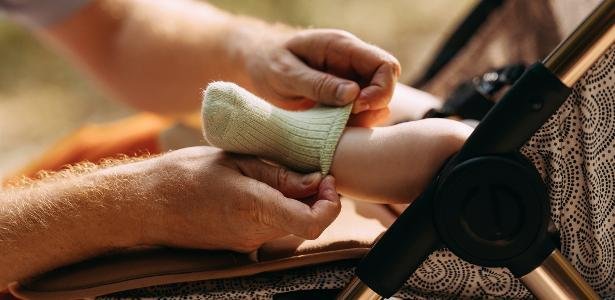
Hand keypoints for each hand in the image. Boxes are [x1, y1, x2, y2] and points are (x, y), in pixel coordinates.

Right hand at [145, 146, 340, 251]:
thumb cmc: (184, 175)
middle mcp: (254, 232)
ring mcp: (246, 242)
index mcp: (255, 207)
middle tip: (308, 170)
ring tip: (280, 174)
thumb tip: (315, 181)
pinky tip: (261, 187)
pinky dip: (277, 208)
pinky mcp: (238, 244)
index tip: (327, 180)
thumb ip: (278, 174)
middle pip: (306, 222)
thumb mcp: (235, 161)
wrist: (145, 205)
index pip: (313, 222)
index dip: (330, 204)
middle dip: (316, 198)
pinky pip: (270, 227)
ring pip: (290, 225)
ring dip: (296, 202)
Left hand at [243, 28, 400, 126]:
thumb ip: (318, 84)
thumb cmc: (266, 63)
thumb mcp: (286, 74)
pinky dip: (352, 125)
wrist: (255, 66)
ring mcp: (350, 79)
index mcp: (342, 47)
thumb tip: (354, 94)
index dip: (380, 90)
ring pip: (377, 102)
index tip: (356, 107)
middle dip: (374, 107)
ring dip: (363, 119)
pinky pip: (361, 113)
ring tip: (334, 127)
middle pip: (387, 84)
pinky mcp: (343, 97)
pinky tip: (331, 130)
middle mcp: (352, 62)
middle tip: (346, 120)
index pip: (385, 65)